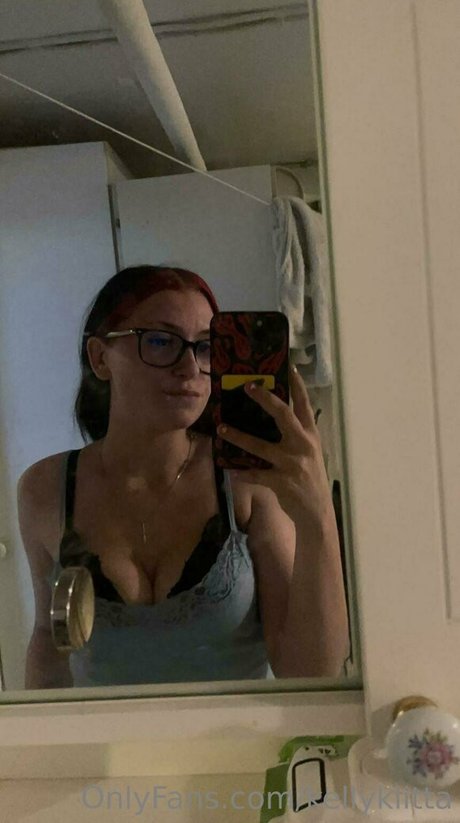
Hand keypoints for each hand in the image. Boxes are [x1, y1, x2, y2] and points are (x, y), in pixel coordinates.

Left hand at [218, 366, 331, 522]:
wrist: (316, 512)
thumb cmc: (310, 478)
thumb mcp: (310, 452)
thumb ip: (297, 435)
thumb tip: (274, 416)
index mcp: (311, 435)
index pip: (304, 404)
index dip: (297, 384)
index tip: (288, 365)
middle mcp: (303, 445)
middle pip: (283, 416)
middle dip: (265, 399)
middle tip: (249, 386)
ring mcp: (292, 464)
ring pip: (260, 446)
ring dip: (239, 437)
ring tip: (222, 428)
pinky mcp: (281, 482)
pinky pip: (255, 474)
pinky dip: (241, 472)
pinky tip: (230, 469)